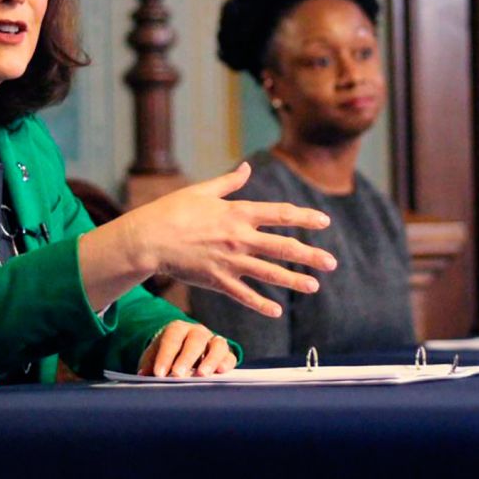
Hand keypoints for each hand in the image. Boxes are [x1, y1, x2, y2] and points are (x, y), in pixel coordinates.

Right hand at [79, 162, 336, 316]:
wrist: (147, 239)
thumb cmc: (171, 210)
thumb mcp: (202, 190)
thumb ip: (229, 182)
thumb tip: (247, 167)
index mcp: (237, 213)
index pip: (280, 214)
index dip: (304, 218)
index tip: (324, 222)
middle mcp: (239, 238)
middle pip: (283, 247)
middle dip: (310, 255)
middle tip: (331, 262)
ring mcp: (229, 262)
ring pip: (269, 273)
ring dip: (294, 280)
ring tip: (314, 286)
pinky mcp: (217, 280)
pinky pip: (244, 295)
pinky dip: (261, 304)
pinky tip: (276, 311)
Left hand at [137, 321, 236, 376]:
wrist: (182, 354)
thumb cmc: (166, 357)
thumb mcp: (154, 358)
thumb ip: (148, 365)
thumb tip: (143, 376)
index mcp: (177, 329)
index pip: (172, 338)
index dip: (165, 355)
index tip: (159, 373)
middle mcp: (197, 331)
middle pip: (195, 340)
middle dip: (186, 358)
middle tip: (177, 375)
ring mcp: (213, 341)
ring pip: (217, 345)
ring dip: (210, 360)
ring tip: (202, 375)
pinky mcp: (225, 355)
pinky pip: (230, 356)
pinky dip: (227, 363)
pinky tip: (221, 372)